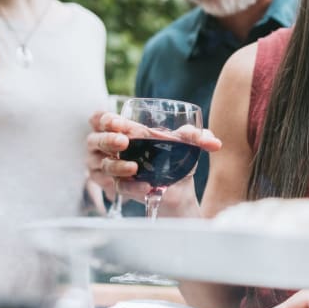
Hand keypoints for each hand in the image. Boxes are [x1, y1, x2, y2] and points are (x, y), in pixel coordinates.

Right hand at [83, 110, 221, 210]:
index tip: (119, 123)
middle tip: (124, 141)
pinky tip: (146, 187)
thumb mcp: (185, 144)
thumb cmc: (175, 157)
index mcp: (120, 129)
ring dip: (115, 165)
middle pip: (94, 140)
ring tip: (134, 167)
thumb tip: (213, 141)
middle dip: (106, 140)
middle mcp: (109, 148)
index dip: (103, 119)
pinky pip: (118, 187)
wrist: (180, 187)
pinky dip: (132, 187)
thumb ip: (195, 136)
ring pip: (101, 165)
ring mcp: (112, 169)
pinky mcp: (120, 188)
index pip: (99, 119)